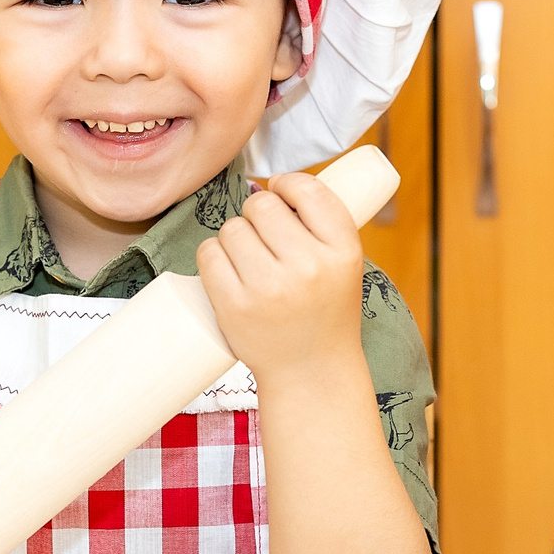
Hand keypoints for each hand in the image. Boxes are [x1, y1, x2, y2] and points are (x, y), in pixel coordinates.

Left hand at [196, 172, 366, 382]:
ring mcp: (270, 288)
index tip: (281, 194)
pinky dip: (213, 257)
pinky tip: (228, 272)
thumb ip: (320, 224)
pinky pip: (208, 254)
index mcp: (343, 250)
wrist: (311, 370)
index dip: (287, 185)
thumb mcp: (344, 264)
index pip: (308, 190)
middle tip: (265, 240)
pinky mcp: (235, 306)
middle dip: (257, 215)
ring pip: (232, 228)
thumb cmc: (324, 309)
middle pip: (261, 205)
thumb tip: (270, 183)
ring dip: (234, 238)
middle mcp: (309, 267)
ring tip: (250, 263)